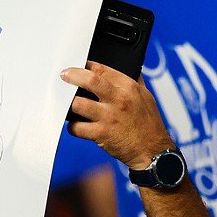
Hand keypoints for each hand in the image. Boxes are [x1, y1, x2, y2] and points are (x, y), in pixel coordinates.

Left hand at [61, 62, 176, 169]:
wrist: (152, 151)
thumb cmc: (149, 124)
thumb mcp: (146, 96)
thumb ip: (134, 81)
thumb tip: (127, 67)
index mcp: (128, 87)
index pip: (101, 69)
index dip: (86, 65)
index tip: (77, 66)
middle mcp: (118, 100)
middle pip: (89, 80)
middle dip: (72, 75)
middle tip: (63, 76)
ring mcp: (109, 117)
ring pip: (78, 104)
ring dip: (68, 103)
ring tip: (65, 104)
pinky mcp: (101, 134)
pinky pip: (77, 128)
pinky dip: (72, 127)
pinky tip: (75, 125)